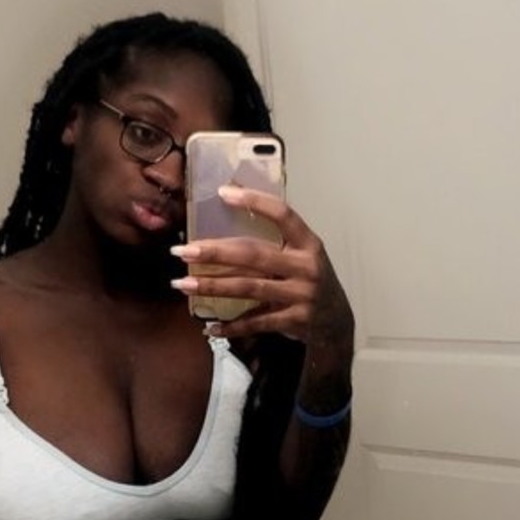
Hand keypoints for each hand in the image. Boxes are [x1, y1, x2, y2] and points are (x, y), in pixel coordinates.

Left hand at [171, 187, 353, 346]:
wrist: (336, 322)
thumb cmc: (310, 280)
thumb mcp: (303, 255)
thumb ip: (276, 241)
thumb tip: (231, 211)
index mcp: (308, 243)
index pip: (282, 214)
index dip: (254, 201)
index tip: (223, 192)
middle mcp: (306, 267)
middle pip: (254, 255)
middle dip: (215, 252)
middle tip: (182, 251)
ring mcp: (301, 295)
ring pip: (248, 288)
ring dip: (212, 286)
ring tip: (183, 283)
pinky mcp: (294, 321)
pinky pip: (256, 322)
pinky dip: (231, 326)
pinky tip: (210, 327)